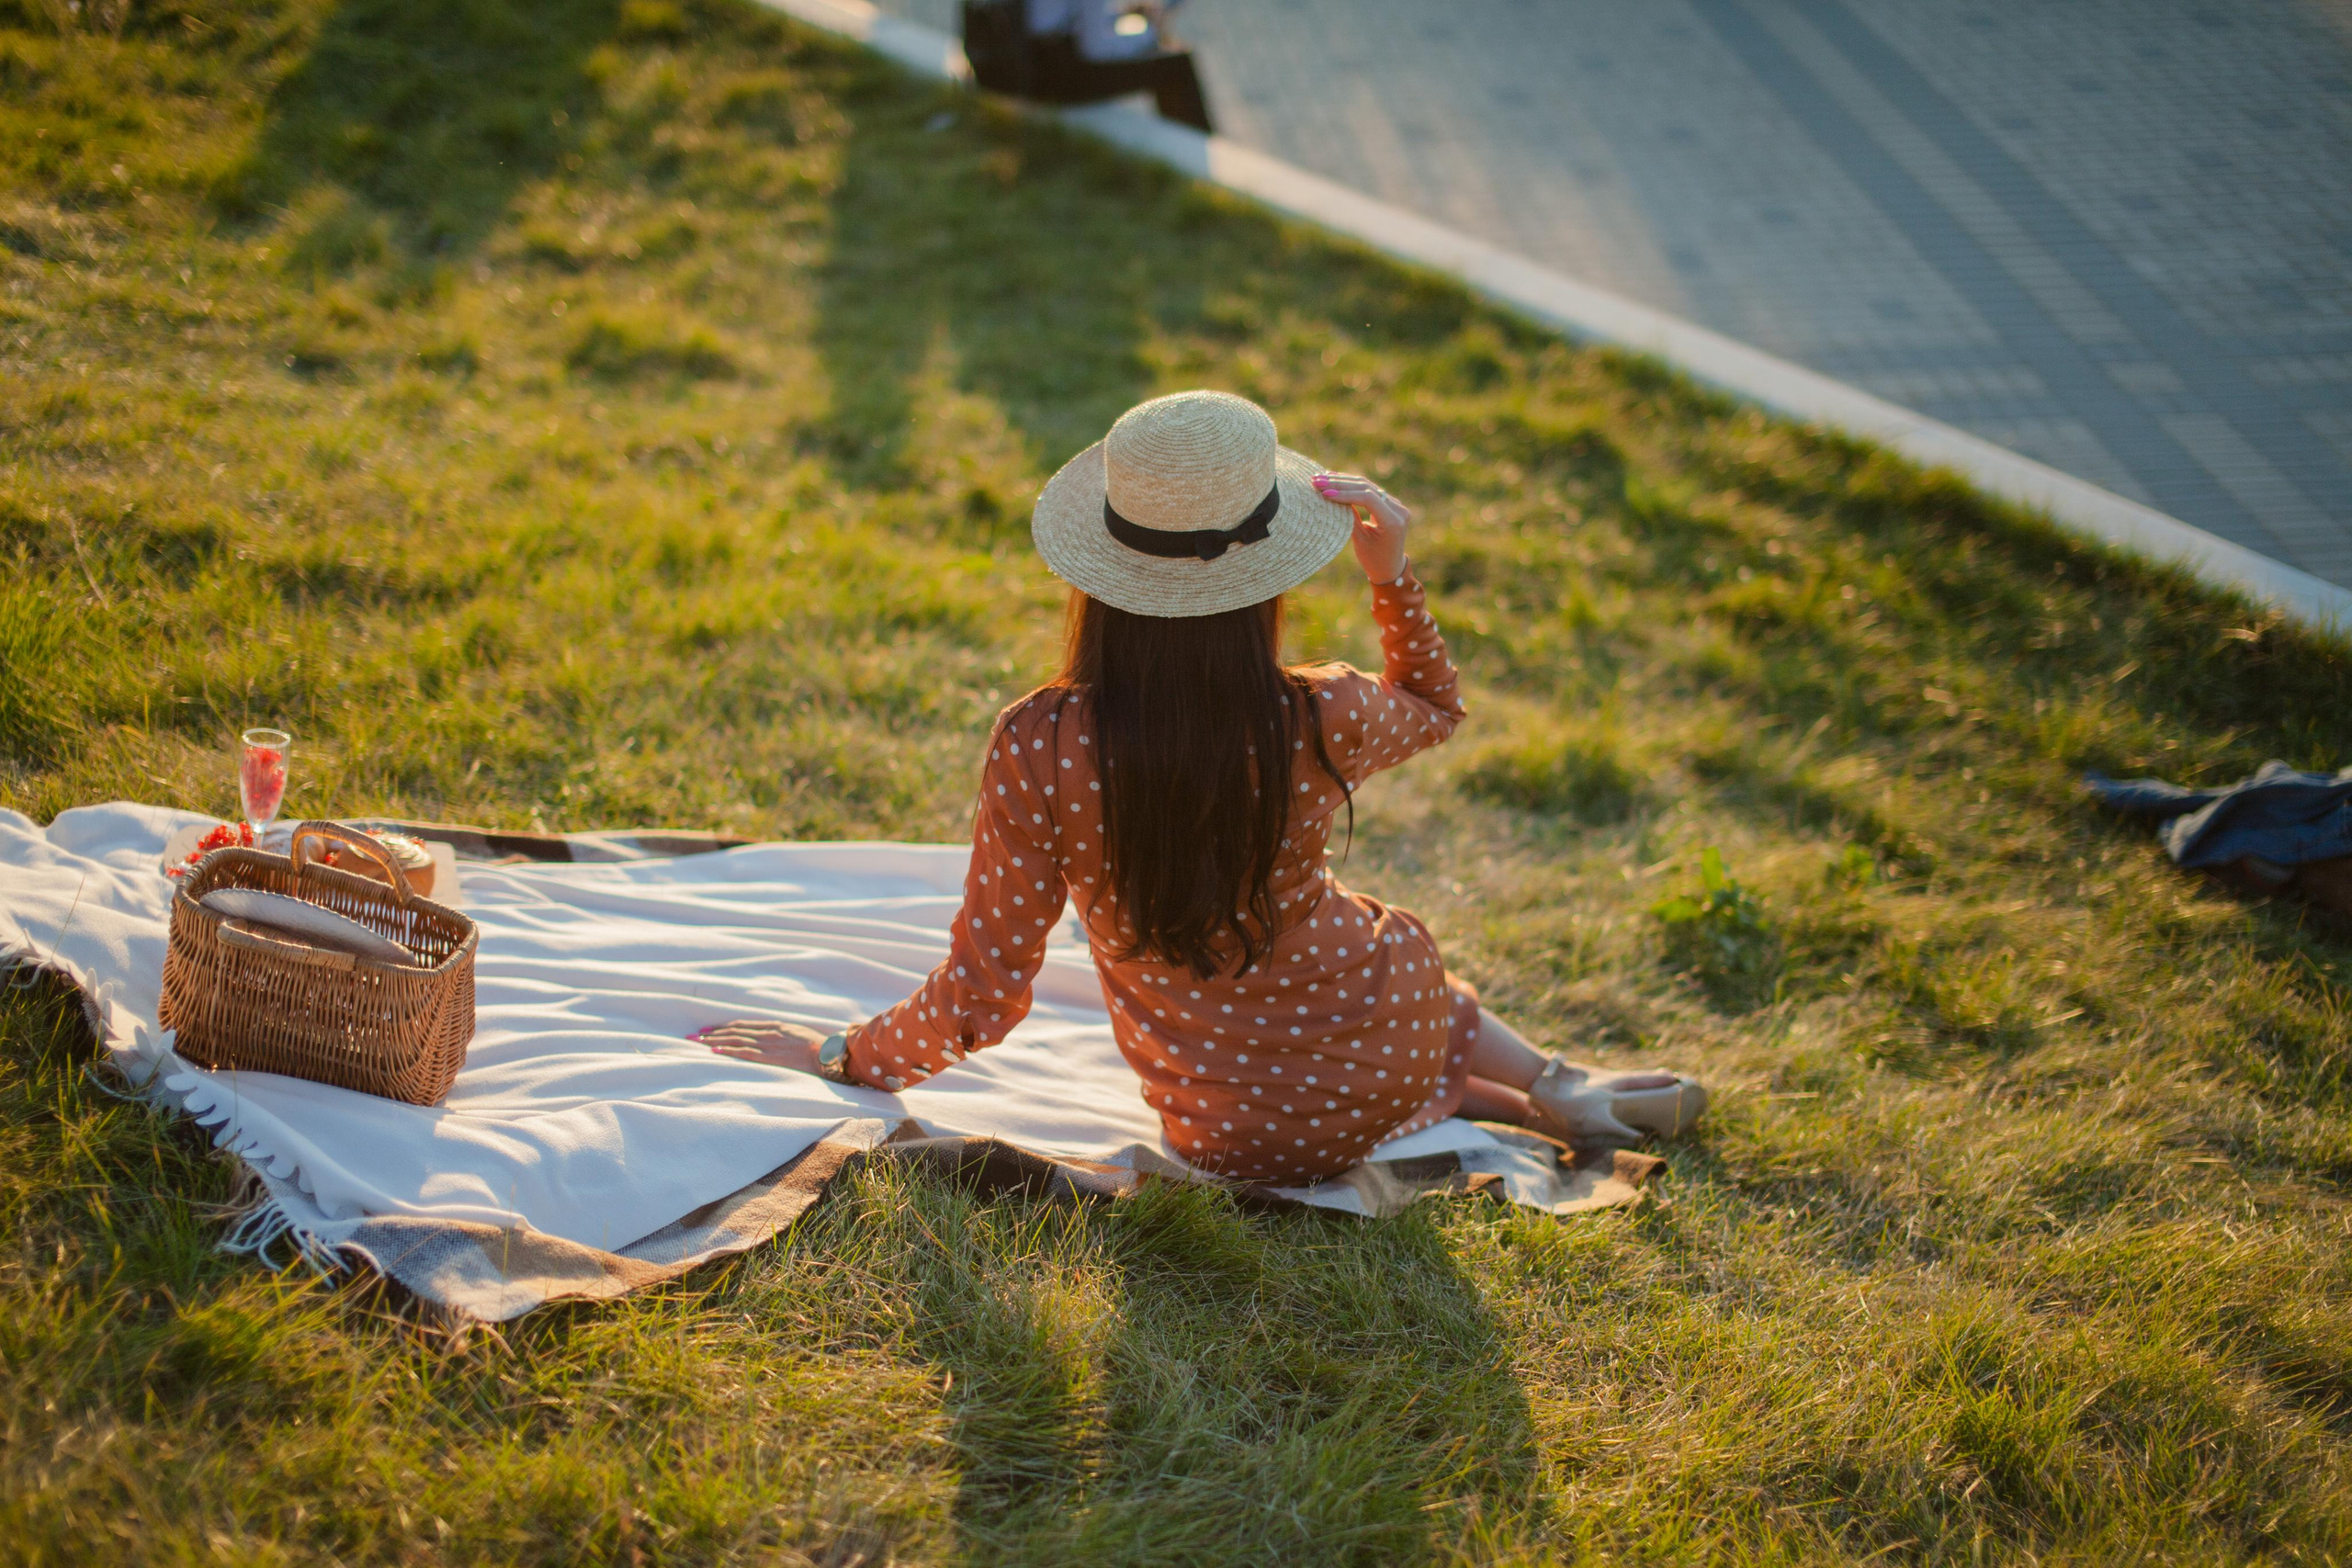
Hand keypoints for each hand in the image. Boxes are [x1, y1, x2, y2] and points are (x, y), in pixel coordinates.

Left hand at [692, 1019, 829, 1072]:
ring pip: (736, 1040)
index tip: (708, 1029)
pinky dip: (729, 1050)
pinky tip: (715, 1050)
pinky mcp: (771, 1057)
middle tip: (692, 1036)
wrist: (830, 1053)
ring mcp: (769, 1044)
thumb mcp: (799, 1036)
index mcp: (775, 1026)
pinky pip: (746, 1053)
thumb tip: (775, 1040)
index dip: (723, 1027)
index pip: (743, 1026)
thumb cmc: (819, 1047)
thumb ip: (785, 1036)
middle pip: (734, 1031)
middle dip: (712, 1033)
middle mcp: (769, 1033)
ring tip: (697, 1042)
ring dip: (714, 1041)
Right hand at [1310, 472, 1411, 582]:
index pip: (1368, 499)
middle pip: (1367, 488)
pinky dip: (1351, 485)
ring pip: (1367, 485)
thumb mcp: (1360, 541)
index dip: (1345, 494)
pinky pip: (1369, 490)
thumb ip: (1350, 518)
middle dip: (1340, 483)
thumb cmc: (1373, 560)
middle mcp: (1398, 510)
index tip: (1324, 493)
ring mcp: (1396, 504)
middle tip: (1317, 481)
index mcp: (1393, 522)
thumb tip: (1332, 496)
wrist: (1390, 568)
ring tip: (1321, 477)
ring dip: (1343, 481)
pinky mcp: (1390, 503)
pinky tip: (1334, 478)